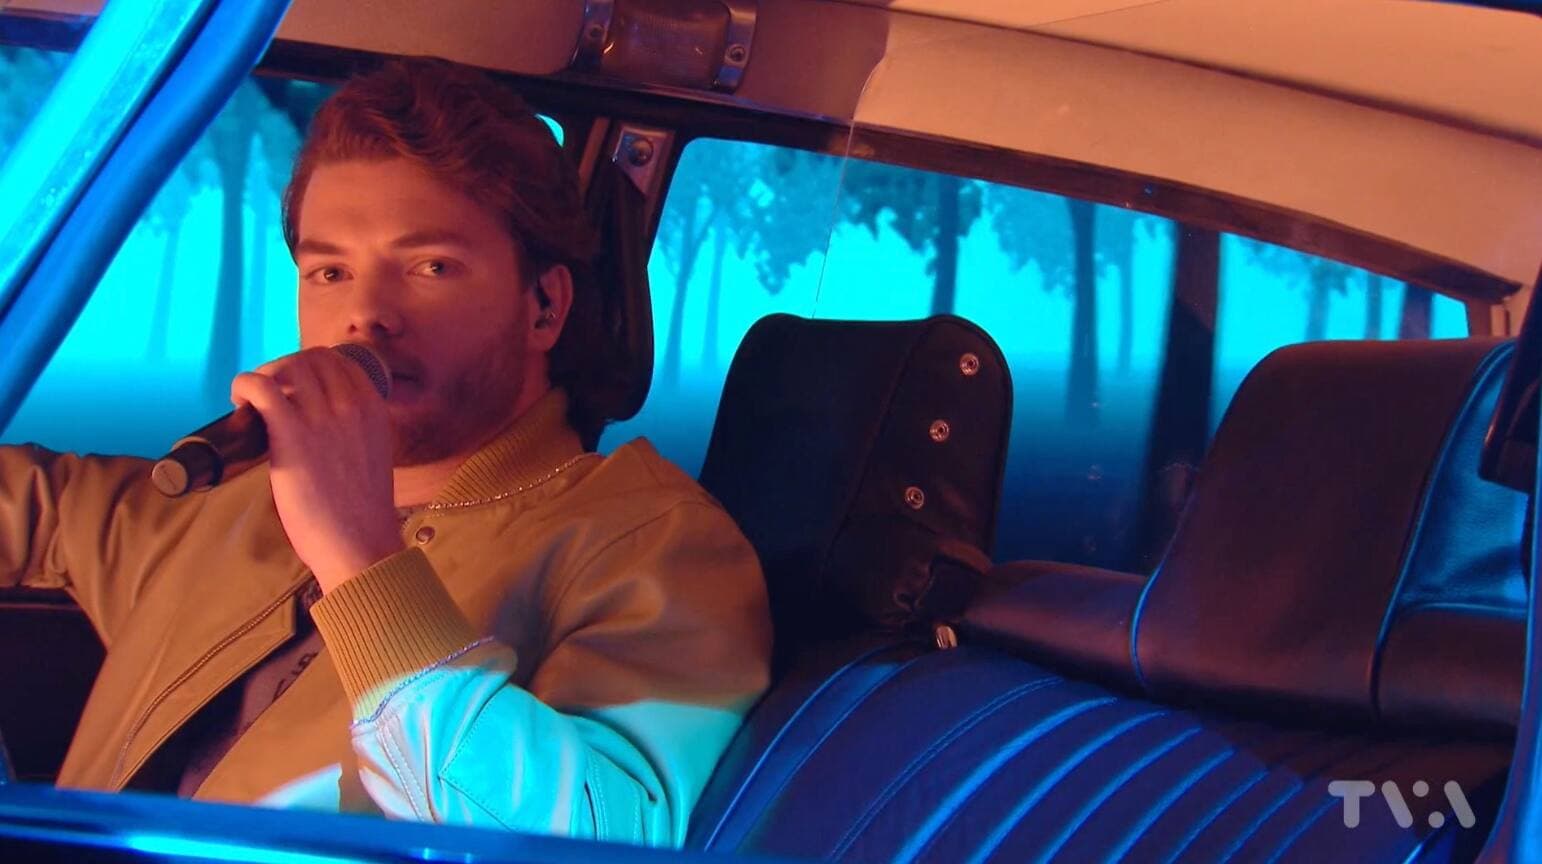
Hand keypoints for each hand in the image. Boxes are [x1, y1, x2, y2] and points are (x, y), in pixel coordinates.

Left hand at [230, 347, 403, 592]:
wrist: (360, 544)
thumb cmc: (363, 512)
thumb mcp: (373, 455)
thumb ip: (356, 431)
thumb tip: (322, 425)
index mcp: (374, 408)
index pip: (339, 361)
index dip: (310, 368)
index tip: (294, 388)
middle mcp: (351, 405)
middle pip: (310, 358)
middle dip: (285, 369)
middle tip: (270, 397)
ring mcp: (322, 417)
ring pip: (286, 366)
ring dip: (264, 376)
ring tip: (252, 403)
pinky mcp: (292, 434)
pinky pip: (260, 386)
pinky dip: (244, 385)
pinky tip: (239, 403)